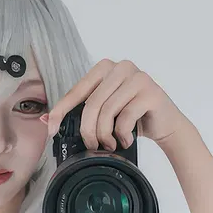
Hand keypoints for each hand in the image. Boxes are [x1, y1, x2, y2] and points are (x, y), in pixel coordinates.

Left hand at [42, 60, 188, 150]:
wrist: (166, 125)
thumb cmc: (133, 118)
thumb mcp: (104, 114)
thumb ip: (79, 113)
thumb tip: (46, 120)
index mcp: (105, 68)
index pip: (77, 90)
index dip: (61, 111)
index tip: (51, 131)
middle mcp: (121, 67)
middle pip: (92, 103)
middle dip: (88, 131)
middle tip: (92, 146)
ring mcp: (138, 77)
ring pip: (108, 112)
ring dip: (105, 136)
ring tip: (110, 145)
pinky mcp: (151, 92)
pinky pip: (126, 118)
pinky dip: (122, 136)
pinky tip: (125, 140)